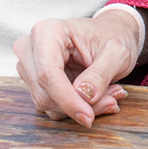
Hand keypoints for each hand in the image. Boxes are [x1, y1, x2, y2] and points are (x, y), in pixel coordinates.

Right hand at [13, 12, 138, 126]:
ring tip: (109, 94)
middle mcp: (31, 47)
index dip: (67, 100)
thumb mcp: (117, 51)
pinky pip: (50, 105)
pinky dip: (74, 107)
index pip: (47, 74)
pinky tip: (96, 96)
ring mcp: (30, 66)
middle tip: (112, 101)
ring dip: (79, 106)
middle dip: (78, 104)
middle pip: (44, 92)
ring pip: (46, 103)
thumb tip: (84, 96)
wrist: (111, 33)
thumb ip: (101, 73)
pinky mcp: (35, 81)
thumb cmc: (113, 35)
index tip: (88, 117)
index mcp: (48, 31)